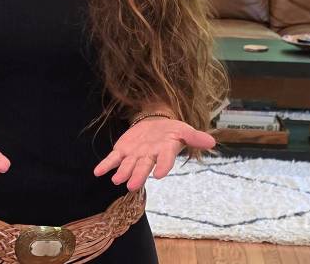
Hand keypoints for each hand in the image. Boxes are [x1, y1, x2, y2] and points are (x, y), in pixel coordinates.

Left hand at [93, 117, 214, 190]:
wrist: (154, 123)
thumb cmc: (171, 131)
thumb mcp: (184, 130)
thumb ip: (195, 137)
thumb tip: (212, 142)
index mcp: (165, 152)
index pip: (165, 160)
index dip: (163, 166)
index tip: (159, 174)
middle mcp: (149, 157)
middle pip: (143, 167)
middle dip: (138, 176)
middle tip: (132, 186)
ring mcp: (134, 156)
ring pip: (128, 166)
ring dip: (122, 173)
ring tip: (116, 180)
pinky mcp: (122, 151)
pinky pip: (113, 159)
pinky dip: (105, 165)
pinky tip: (98, 172)